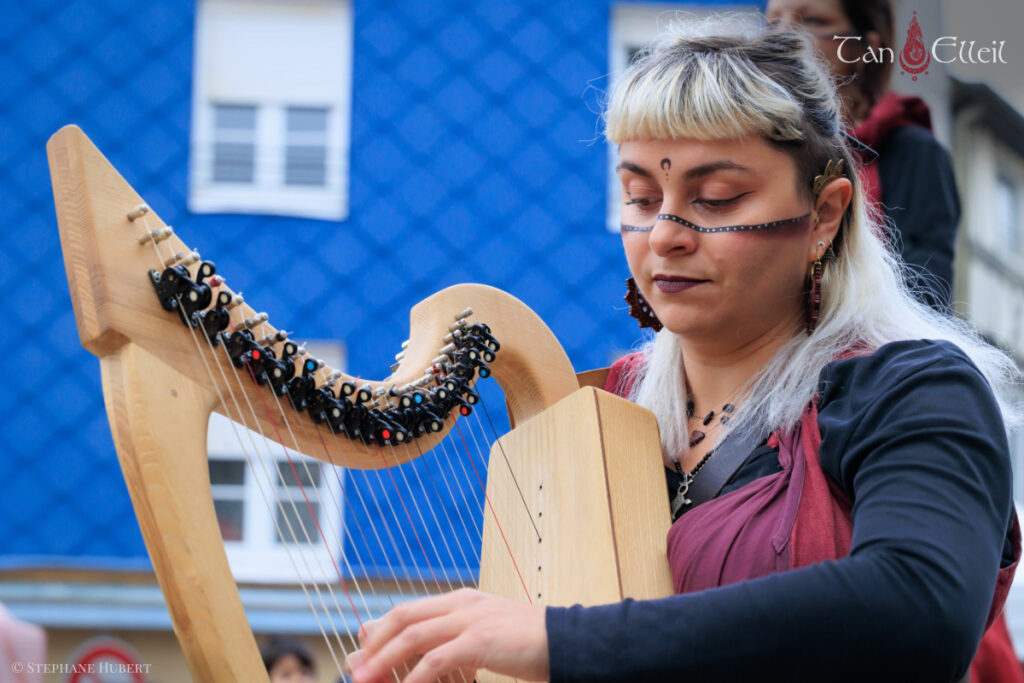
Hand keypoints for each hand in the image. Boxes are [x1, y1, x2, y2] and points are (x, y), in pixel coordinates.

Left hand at [346, 587, 548, 682]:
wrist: (569, 641)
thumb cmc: (530, 644)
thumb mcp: (487, 635)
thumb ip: (456, 639)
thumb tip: (426, 658)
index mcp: (461, 600)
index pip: (408, 610)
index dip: (381, 632)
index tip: (362, 655)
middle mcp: (462, 604)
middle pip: (403, 618)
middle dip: (374, 645)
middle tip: (354, 670)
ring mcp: (471, 619)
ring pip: (413, 636)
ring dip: (384, 661)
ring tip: (364, 680)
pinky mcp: (482, 640)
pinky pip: (437, 659)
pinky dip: (415, 677)